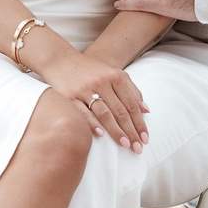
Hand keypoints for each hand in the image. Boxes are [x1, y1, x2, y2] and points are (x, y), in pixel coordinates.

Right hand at [33, 43, 149, 149]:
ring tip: (125, 144)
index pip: (131, 104)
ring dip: (116, 130)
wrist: (61, 60)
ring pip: (104, 113)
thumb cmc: (91, 70)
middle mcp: (101, 83)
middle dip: (131, 131)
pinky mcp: (69, 96)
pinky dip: (92, 124)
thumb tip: (146, 110)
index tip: (145, 138)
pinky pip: (83, 112)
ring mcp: (85, 90)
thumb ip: (131, 90)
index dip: (140, 122)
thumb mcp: (114, 73)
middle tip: (138, 148)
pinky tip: (101, 134)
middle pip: (120, 111)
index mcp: (115, 77)